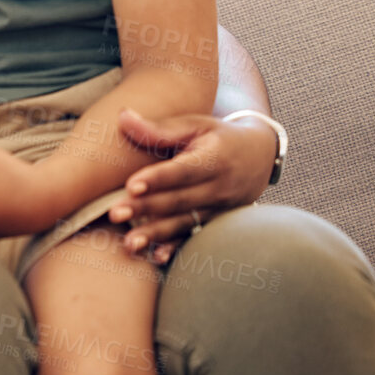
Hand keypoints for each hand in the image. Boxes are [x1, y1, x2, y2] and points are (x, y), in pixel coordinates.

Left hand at [109, 107, 277, 260]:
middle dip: (146, 209)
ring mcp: (220, 209)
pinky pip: (195, 236)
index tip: (131, 185)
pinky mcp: (218, 223)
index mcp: (214, 158)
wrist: (260, 157)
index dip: (159, 178)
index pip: (184, 170)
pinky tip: (157, 257)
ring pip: (185, 223)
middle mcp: (220, 187)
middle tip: (114, 214)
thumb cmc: (218, 136)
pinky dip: (177, 248)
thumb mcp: (195, 124)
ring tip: (129, 242)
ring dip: (156, 234)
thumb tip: (123, 117)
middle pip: (179, 200)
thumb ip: (160, 128)